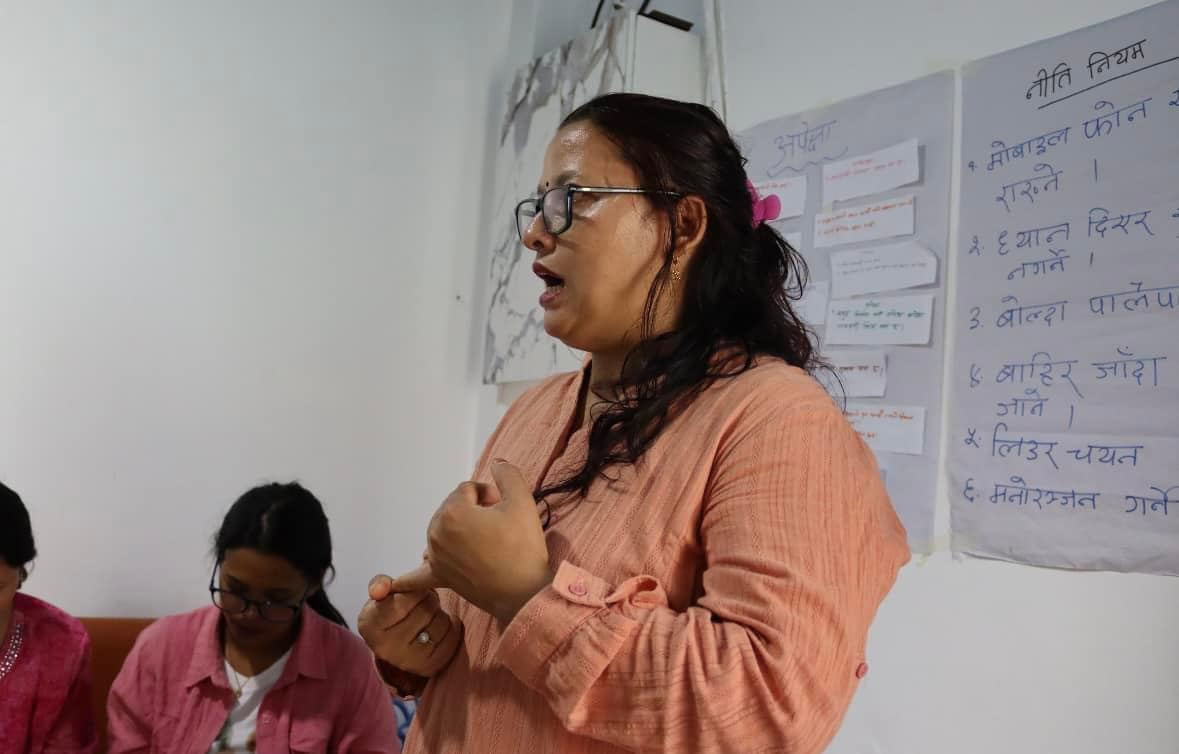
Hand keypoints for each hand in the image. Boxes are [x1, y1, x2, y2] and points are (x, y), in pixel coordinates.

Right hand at [357, 575, 461, 677]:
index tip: (412, 590)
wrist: (398, 641)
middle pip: (426, 610)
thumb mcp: (383, 593)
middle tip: (422, 603)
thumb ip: (380, 583)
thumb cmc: (392, 610)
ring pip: (440, 622)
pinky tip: (437, 628)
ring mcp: (408, 661)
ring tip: (428, 617)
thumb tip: (379, 589)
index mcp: (370, 626)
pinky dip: (450, 627)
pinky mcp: (429, 666)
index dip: (414, 590)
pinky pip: (452, 638)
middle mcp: (386, 648)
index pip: (402, 601)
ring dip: (440, 613)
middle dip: (429, 600)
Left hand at [391, 460, 552, 623]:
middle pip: (454, 507)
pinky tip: (387, 588)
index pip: (469, 489)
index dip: (491, 494)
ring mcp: (434, 557)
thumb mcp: (522, 501)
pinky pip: (416, 576)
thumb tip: (496, 464)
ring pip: (444, 529)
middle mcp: (435, 533)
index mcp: (452, 511)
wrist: (523, 592)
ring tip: (487, 541)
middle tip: (501, 524)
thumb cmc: (522, 547)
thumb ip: (507, 474)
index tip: (506, 508)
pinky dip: (404, 580)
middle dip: (476, 510)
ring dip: (460, 529)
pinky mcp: (440, 576)